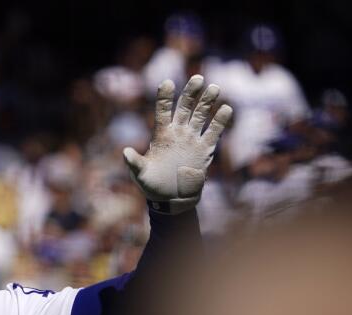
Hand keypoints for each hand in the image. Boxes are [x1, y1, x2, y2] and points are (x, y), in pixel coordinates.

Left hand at [123, 75, 232, 213]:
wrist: (172, 198)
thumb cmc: (153, 185)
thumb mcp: (141, 174)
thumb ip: (134, 163)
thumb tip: (124, 152)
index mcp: (161, 134)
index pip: (163, 111)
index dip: (164, 97)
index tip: (167, 83)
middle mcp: (178, 132)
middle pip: (185, 107)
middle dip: (191, 93)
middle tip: (198, 79)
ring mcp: (192, 139)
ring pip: (201, 115)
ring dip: (207, 102)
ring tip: (214, 88)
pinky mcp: (205, 149)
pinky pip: (214, 132)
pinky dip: (220, 121)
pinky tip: (226, 109)